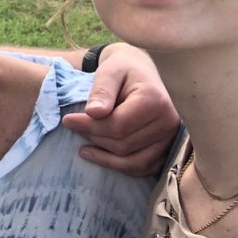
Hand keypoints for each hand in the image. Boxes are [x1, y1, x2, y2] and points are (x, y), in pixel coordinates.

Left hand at [62, 42, 179, 176]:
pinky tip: (100, 157)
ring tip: (83, 147)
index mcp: (154, 101)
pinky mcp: (167, 149)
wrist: (141, 71)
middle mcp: (168, 122)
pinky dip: (120, 166)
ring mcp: (171, 138)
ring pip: (133, 161)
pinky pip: (143, 168)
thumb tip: (93, 113)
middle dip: (94, 138)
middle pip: (124, 144)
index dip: (89, 126)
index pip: (118, 125)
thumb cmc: (123, 69)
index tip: (67, 120)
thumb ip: (101, 91)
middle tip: (74, 128)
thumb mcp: (109, 71)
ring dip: (105, 158)